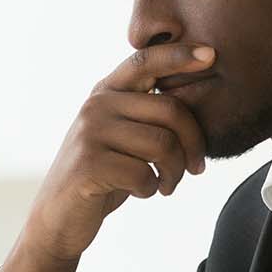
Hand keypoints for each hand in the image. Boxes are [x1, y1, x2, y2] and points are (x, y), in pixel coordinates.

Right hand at [24, 42, 213, 262]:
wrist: (59, 217)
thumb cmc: (102, 175)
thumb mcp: (120, 135)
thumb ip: (146, 113)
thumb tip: (199, 97)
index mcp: (106, 92)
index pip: (145, 62)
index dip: (179, 55)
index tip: (211, 54)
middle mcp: (96, 105)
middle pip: (170, 110)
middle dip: (194, 144)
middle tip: (196, 168)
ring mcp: (90, 133)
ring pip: (163, 144)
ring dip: (175, 172)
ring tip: (167, 184)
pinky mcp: (89, 164)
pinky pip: (144, 174)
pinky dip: (151, 189)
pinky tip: (141, 191)